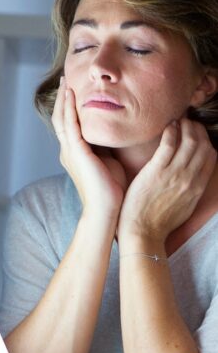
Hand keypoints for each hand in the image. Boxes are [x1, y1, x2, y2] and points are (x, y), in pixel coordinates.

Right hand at [51, 77, 125, 215]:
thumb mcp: (108, 161)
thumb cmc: (111, 190)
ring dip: (63, 98)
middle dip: (62, 98)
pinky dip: (69, 108)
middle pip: (61, 118)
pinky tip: (71, 94)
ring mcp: (70, 151)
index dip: (69, 106)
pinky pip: (70, 125)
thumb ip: (106, 147)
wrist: (107, 211)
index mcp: (75, 153)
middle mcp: (68, 150)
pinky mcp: (76, 152)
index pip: (69, 124)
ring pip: (62, 118)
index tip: (74, 89)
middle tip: (65, 78)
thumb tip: (115, 133)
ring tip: (66, 80)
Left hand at [117, 118, 216, 242]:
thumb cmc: (159, 221)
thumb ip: (191, 189)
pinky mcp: (156, 171)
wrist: (142, 232)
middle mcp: (190, 179)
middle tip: (189, 123)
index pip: (211, 156)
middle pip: (202, 145)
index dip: (206, 140)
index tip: (198, 133)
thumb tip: (192, 175)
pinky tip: (169, 126)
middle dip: (197, 130)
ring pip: (189, 141)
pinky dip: (171, 131)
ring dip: (186, 126)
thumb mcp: (185, 206)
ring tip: (179, 121)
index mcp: (197, 188)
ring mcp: (174, 174)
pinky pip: (168, 144)